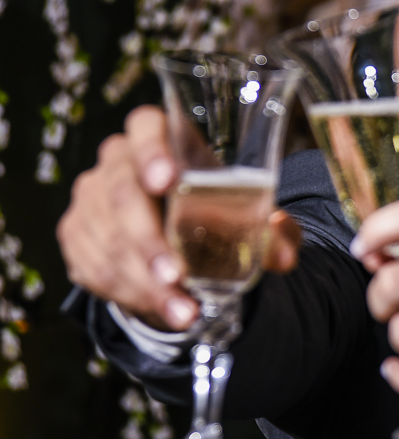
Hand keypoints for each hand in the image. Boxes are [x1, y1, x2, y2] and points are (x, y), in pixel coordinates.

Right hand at [56, 105, 301, 330]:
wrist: (177, 234)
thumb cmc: (216, 210)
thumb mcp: (250, 216)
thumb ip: (274, 232)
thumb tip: (283, 258)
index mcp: (161, 137)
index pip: (146, 127)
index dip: (152, 150)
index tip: (166, 181)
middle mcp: (116, 162)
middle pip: (121, 194)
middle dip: (148, 241)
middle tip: (176, 275)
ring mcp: (90, 197)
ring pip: (107, 239)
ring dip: (144, 282)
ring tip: (184, 311)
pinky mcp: (75, 233)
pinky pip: (92, 265)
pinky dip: (129, 293)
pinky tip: (162, 309)